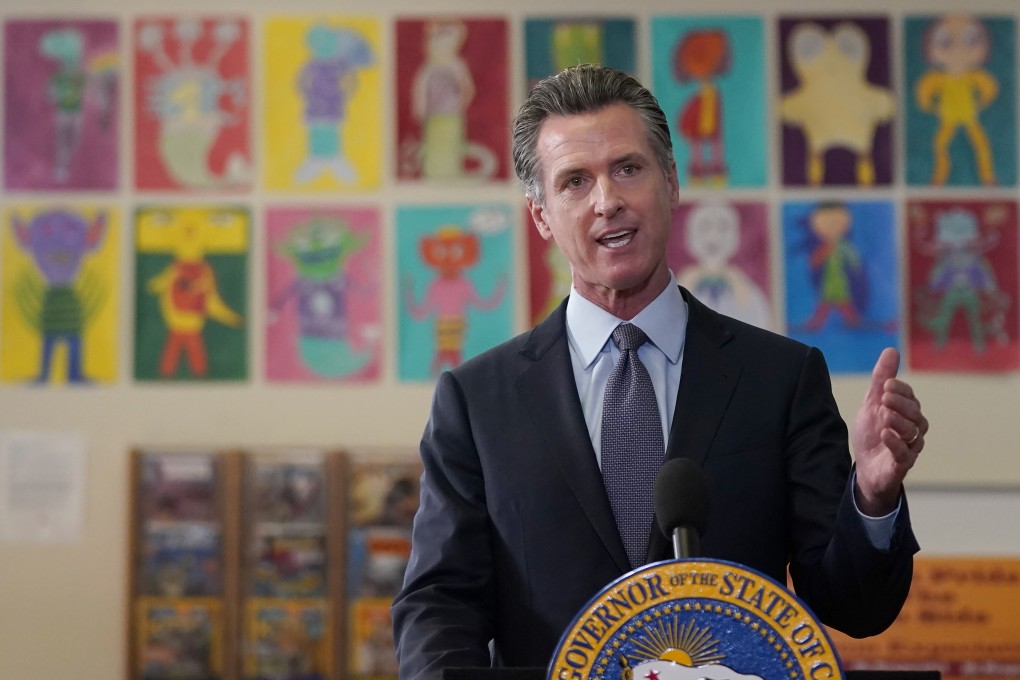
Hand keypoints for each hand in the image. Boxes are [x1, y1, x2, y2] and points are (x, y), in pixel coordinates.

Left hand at [851, 347, 927, 515]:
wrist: (865, 468)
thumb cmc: (872, 434)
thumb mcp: (872, 404)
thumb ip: (881, 379)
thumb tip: (892, 350)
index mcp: (906, 413)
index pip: (910, 397)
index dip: (900, 389)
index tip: (885, 385)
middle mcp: (913, 429)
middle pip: (915, 412)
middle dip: (900, 403)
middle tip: (883, 398)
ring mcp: (909, 447)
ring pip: (913, 431)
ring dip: (898, 420)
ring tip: (883, 415)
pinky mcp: (902, 464)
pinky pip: (904, 453)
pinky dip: (895, 442)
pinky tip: (885, 433)